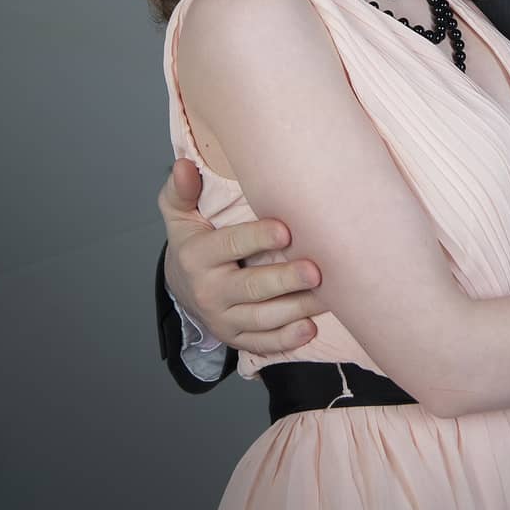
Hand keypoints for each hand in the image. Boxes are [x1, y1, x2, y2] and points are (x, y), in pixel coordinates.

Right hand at [159, 158, 326, 354]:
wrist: (182, 285)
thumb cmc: (193, 240)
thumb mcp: (180, 214)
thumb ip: (182, 191)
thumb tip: (183, 166)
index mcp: (197, 256)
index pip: (229, 246)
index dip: (257, 238)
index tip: (286, 230)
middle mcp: (209, 291)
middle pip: (250, 287)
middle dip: (284, 280)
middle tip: (316, 270)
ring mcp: (224, 318)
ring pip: (262, 318)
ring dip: (296, 308)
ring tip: (328, 295)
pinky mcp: (237, 337)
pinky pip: (262, 343)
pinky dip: (286, 340)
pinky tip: (310, 328)